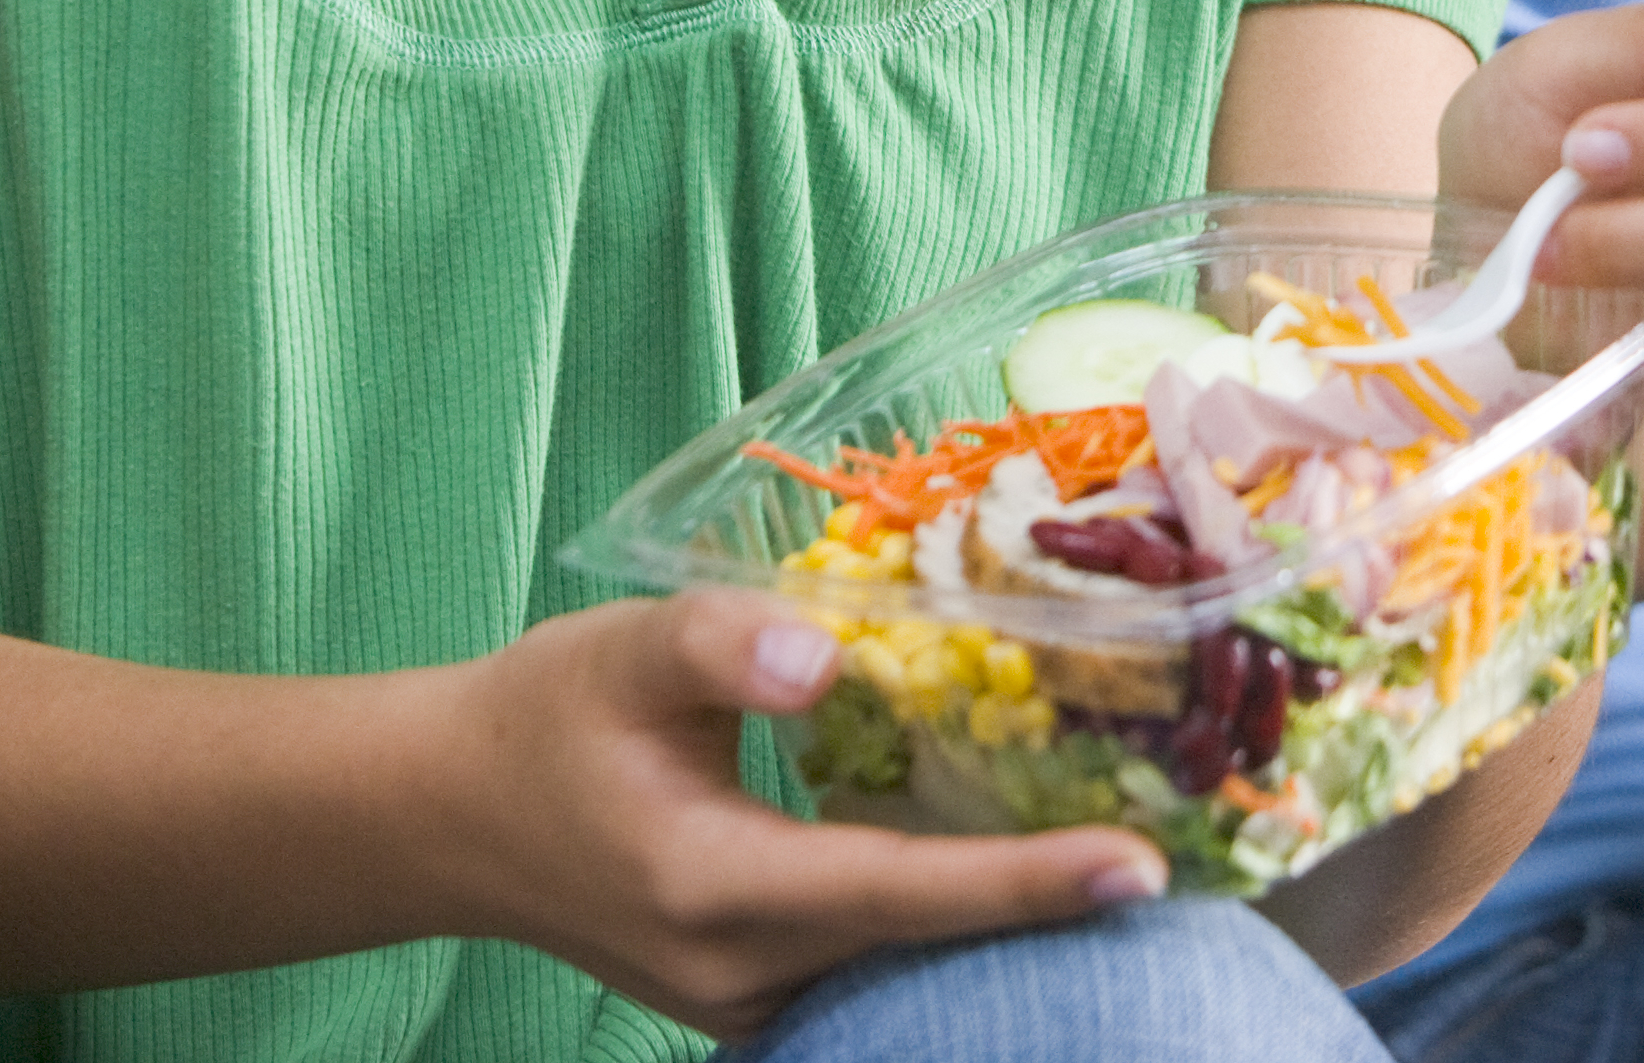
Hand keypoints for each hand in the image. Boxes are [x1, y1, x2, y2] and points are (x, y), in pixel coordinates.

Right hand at [440, 591, 1151, 1037]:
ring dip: (1012, 923)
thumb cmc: (543, 716)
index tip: (1139, 868)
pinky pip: (878, 970)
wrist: (448, 813)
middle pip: (929, 949)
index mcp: (711, 885)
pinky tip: (1030, 870)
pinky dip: (952, 924)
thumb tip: (831, 656)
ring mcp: (745, 1001)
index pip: (900, 892)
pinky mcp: (754, 995)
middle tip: (1196, 852)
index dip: (1024, 883)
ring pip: (909, 973)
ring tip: (1137, 854)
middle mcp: (738, 970)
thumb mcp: (623, 649)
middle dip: (1054, 911)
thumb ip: (722, 642)